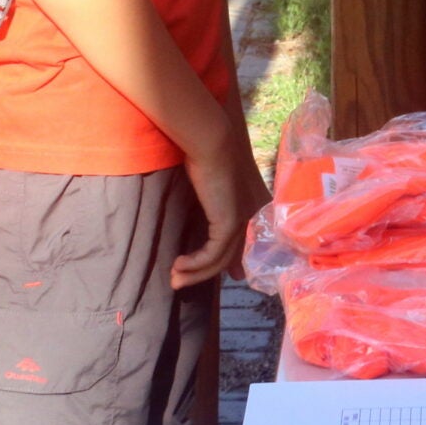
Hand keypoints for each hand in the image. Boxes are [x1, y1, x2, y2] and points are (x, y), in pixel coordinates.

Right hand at [174, 109, 272, 290]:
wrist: (212, 142)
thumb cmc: (207, 160)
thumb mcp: (212, 189)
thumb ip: (212, 210)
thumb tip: (202, 233)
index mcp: (252, 211)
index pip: (239, 249)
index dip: (221, 265)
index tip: (197, 273)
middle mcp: (251, 220)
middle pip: (227, 259)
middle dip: (201, 275)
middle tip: (177, 282)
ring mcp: (242, 222)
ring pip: (218, 261)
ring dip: (193, 273)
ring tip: (173, 278)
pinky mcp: (229, 223)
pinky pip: (211, 255)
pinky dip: (194, 264)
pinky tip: (178, 264)